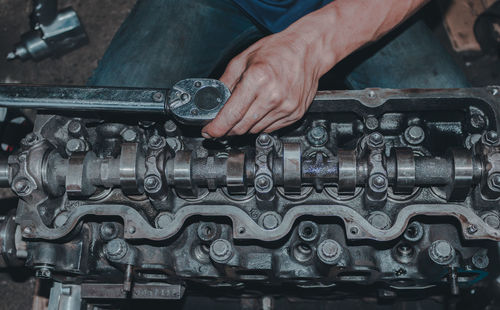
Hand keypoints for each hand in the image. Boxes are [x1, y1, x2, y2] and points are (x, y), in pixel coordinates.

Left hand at [201, 30, 325, 137]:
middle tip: (222, 123)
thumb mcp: (244, 59)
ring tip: (244, 111)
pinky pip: (270, 128)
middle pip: (241, 127)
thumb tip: (214, 100)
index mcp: (257, 79)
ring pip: (255, 130)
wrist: (308, 50)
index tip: (209, 131)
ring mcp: (285, 108)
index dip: (216, 127)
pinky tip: (260, 110)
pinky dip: (260, 123)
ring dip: (244, 125)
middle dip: (227, 128)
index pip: (231, 115)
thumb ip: (226, 81)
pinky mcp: (294, 114)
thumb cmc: (278, 50)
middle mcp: (273, 96)